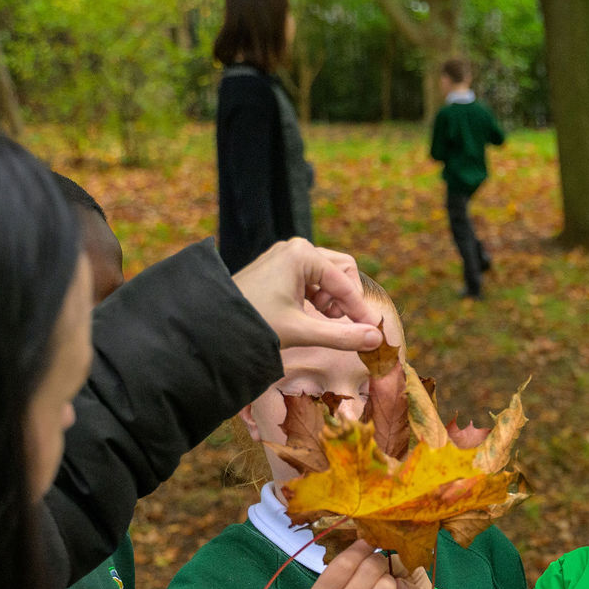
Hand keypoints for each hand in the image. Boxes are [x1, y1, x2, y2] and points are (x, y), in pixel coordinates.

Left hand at [233, 239, 383, 351]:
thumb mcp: (301, 331)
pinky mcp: (279, 268)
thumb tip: (376, 339)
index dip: (360, 309)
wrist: (212, 324)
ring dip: (332, 299)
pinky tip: (311, 316)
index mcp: (302, 255)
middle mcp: (296, 248)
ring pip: (327, 275)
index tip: (372, 332)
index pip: (345, 282)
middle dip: (345, 298)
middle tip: (341, 323)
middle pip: (341, 270)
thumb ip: (342, 336)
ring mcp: (286, 256)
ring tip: (323, 321)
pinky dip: (318, 298)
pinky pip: (311, 279)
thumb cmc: (254, 323)